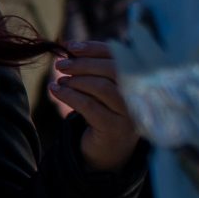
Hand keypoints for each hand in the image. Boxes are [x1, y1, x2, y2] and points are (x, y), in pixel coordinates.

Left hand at [51, 42, 142, 172]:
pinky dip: (68, 95)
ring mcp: (130, 113)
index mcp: (140, 80)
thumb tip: (71, 46)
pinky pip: (89, 106)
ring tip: (60, 81)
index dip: (95, 48)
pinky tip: (56, 91)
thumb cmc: (104, 112)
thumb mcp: (102, 88)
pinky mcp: (115, 128)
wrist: (108, 151)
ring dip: (76, 81)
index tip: (71, 46)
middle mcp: (142, 96)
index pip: (121, 56)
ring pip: (102, 87)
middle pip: (113, 69)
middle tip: (61, 65)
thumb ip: (94, 68)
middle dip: (83, 64)